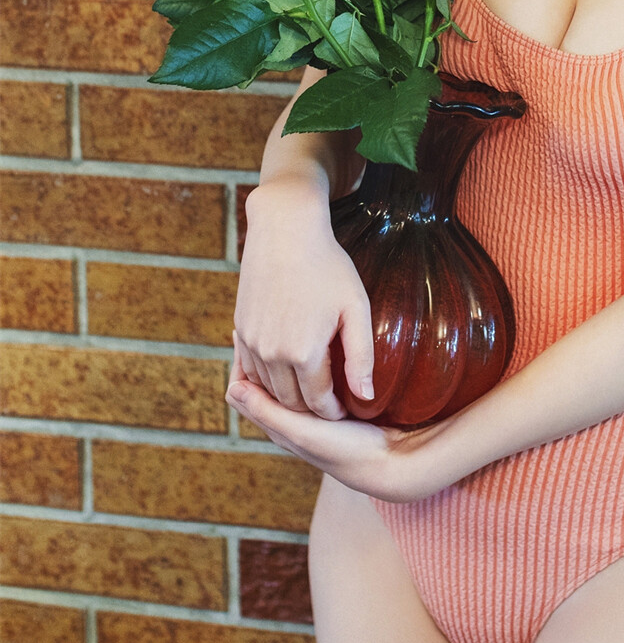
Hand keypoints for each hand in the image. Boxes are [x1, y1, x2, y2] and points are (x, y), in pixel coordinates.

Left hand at [226, 337, 458, 501]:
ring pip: (285, 375)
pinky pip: (308, 376)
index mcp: (278, 424)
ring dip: (279, 353)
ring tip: (282, 323)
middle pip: (261, 378)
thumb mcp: (303, 433)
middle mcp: (290, 418)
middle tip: (259, 317)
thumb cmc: (346, 450)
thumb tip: (232, 387)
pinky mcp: (332, 403)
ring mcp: (311, 411)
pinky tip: (315, 340)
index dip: (240, 361)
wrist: (390, 462)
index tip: (241, 330)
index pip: (244, 388)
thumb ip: (270, 413)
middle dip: (256, 351)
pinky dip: (303, 359)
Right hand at [233, 176, 375, 420]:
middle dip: (311, 410)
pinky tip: (283, 375)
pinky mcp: (240, 330)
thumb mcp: (355, 308)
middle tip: (329, 406)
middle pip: (291, 402)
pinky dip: (265, 381)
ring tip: (308, 393)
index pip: (318, 403)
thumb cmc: (328, 266)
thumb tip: (365, 397)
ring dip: (286, 397)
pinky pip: (250, 370)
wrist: (285, 230)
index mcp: (303, 353)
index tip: (345, 410)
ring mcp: (252, 343)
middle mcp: (272, 354)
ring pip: (268, 390)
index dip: (333, 412)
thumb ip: (361, 356)